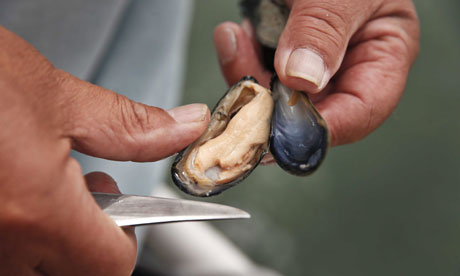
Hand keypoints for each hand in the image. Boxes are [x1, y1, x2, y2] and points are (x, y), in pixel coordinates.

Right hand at [0, 26, 209, 274]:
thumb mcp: (55, 97)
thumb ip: (128, 126)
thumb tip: (183, 127)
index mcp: (36, 212)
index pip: (111, 266)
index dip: (127, 239)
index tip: (126, 212)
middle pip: (73, 273)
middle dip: (89, 235)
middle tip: (83, 188)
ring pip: (29, 267)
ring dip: (48, 235)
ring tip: (41, 182)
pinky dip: (15, 230)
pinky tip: (9, 187)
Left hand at [214, 0, 418, 145]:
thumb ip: (324, 29)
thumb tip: (303, 79)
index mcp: (383, 55)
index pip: (359, 111)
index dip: (320, 129)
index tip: (277, 130)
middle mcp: (349, 65)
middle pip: (310, 109)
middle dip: (269, 101)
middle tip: (242, 86)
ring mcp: (314, 60)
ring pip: (277, 94)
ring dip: (248, 74)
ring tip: (233, 42)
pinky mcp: (285, 50)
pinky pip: (260, 68)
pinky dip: (242, 56)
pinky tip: (233, 35)